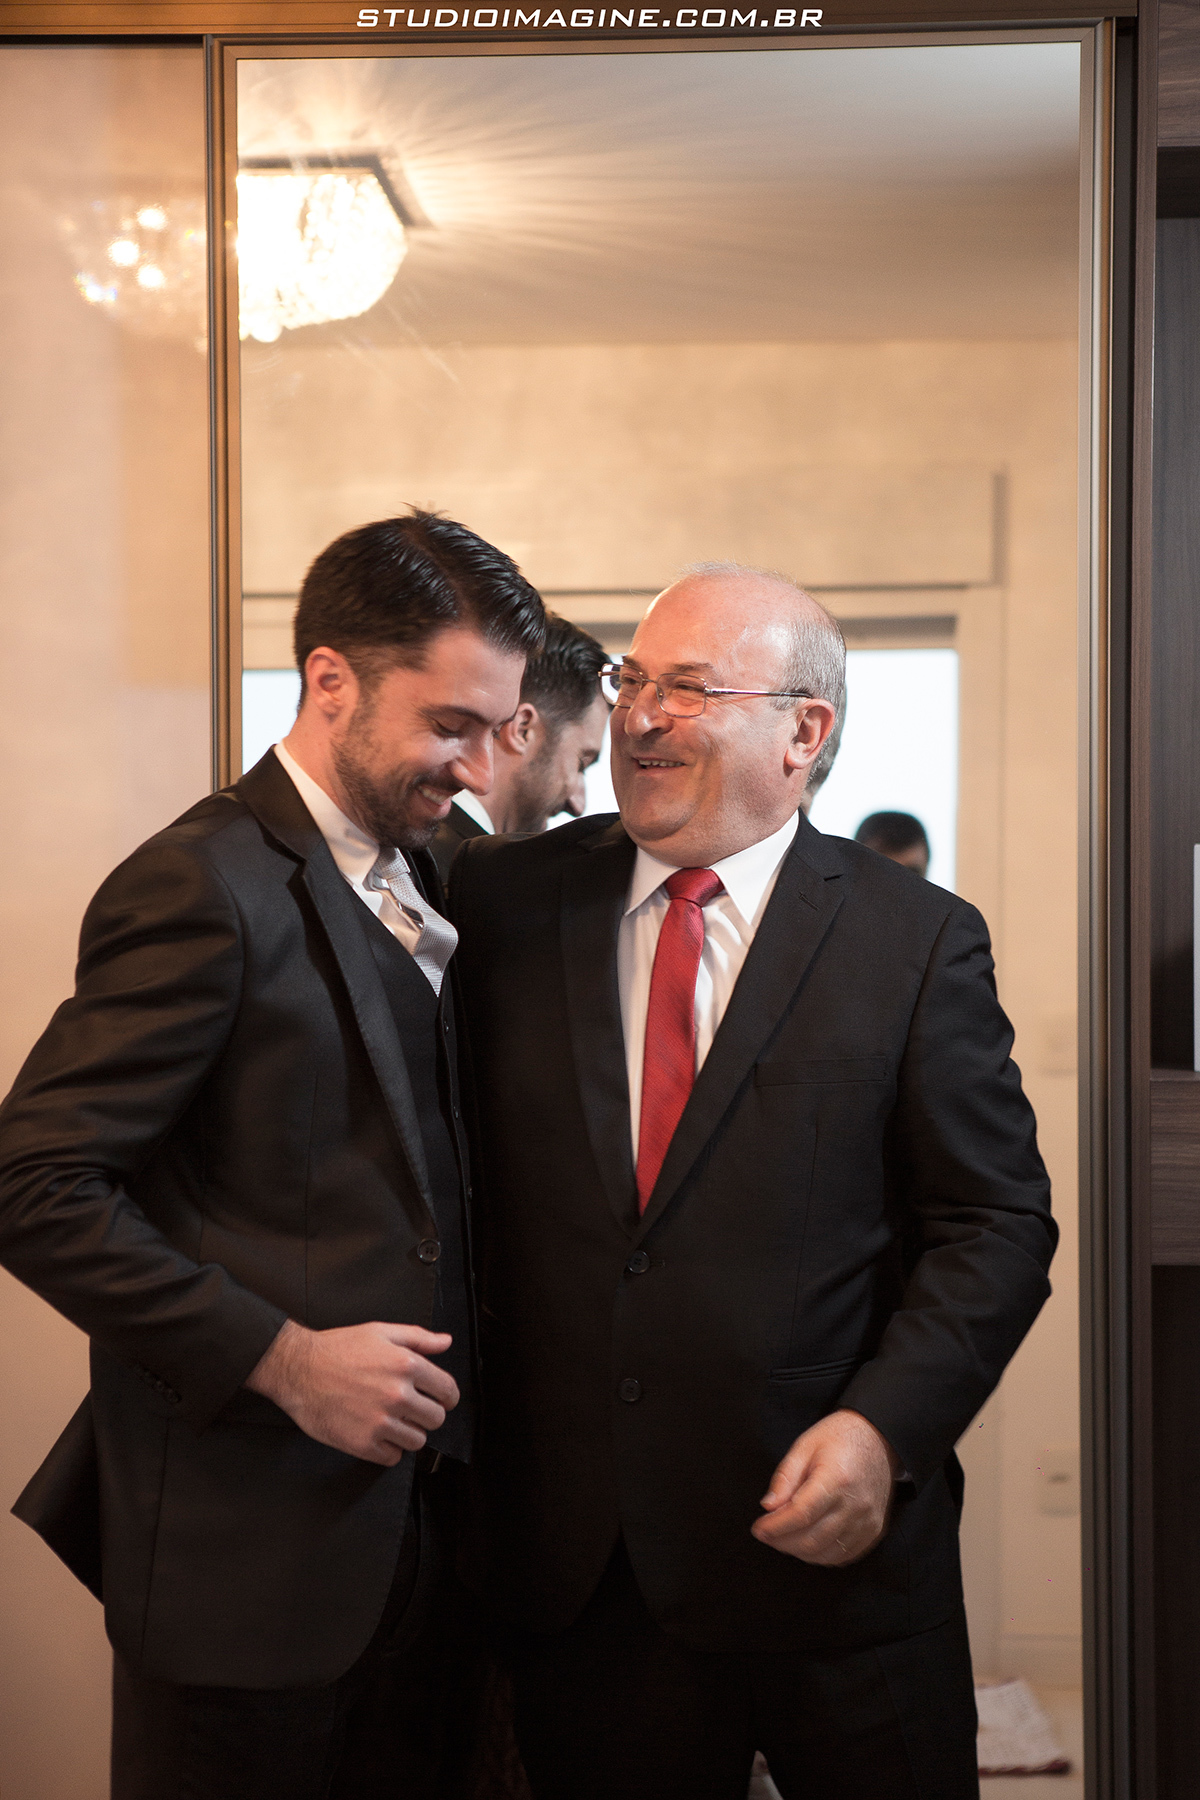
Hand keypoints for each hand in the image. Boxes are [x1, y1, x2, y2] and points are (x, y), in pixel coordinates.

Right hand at [245, 1319, 458, 1466]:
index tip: (441, 1399)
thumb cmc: (337, 1348)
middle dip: (427, 1414)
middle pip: (436, 1418)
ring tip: (393, 1421)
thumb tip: (445, 1342)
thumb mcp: (380, 1332)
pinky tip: (378, 1433)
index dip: (447, 1396)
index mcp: (406, 1365)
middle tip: (411, 1409)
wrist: (298, 1369)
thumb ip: (418, 1337)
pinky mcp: (363, 1444)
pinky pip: (393, 1457)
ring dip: (409, 1432)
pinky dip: (389, 1449)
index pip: (448, 1391)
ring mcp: (380, 1422)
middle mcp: (397, 1395)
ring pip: (417, 1441)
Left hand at [751, 1408, 900, 1565]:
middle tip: (767, 1534)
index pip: (801, 1514)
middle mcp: (855, 1505)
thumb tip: (768, 1507)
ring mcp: (867, 1521)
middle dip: (782, 1542)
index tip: (758, 1528)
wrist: (879, 1439)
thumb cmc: (839, 1438)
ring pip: (826, 1554)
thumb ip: (785, 1477)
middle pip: (812, 1539)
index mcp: (837, 1478)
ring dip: (799, 1552)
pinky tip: (807, 1542)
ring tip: (783, 1539)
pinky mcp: (873, 1531)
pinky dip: (820, 1555)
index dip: (775, 1527)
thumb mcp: (805, 1446)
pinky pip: (843, 1555)